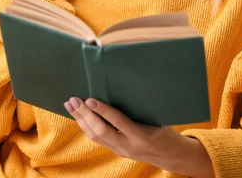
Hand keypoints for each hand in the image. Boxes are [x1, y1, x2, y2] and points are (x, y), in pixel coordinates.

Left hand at [64, 97, 214, 177]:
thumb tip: (125, 84)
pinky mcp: (116, 151)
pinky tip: (79, 116)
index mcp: (142, 135)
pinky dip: (86, 126)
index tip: (90, 99)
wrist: (171, 155)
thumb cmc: (166, 130)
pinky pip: (97, 139)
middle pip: (101, 131)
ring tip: (70, 105)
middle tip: (73, 100)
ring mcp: (121, 150)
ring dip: (81, 120)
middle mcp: (128, 145)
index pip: (118, 121)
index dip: (103, 110)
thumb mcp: (158, 118)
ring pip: (95, 136)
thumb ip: (141, 107)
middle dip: (85, 115)